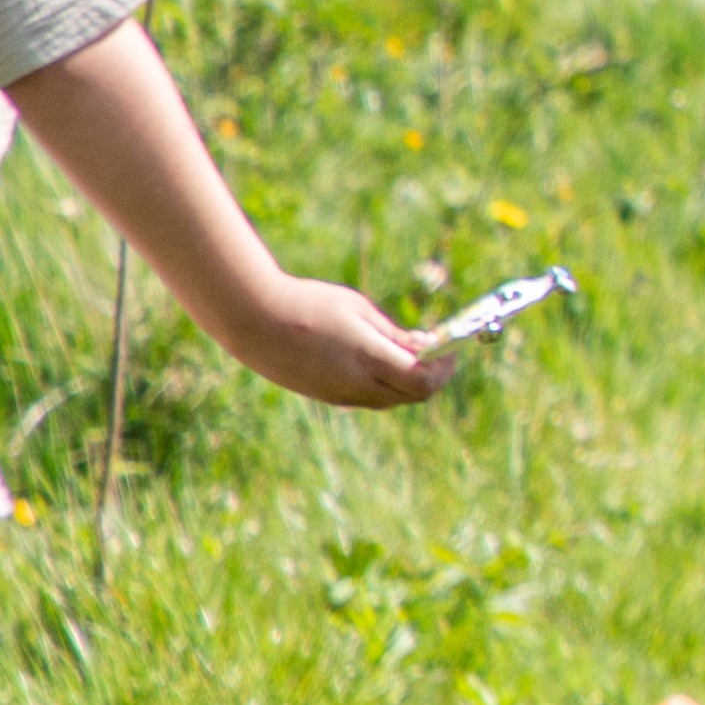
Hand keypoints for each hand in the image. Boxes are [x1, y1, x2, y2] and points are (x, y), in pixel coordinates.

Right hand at [227, 271, 460, 407]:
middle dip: (430, 378)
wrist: (253, 320)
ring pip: (389, 400)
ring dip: (406, 383)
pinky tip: (378, 362)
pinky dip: (383, 385)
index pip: (423, 382)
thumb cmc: (309, 304)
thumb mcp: (358, 310)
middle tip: (436, 354)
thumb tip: (426, 348)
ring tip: (407, 354)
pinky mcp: (324, 396)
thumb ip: (393, 335)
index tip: (451, 351)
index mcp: (369, 360)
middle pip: (410, 396)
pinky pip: (367, 398)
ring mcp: (339, 395)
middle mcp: (356, 386)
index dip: (444, 370)